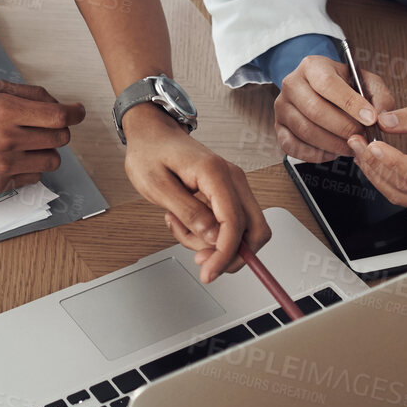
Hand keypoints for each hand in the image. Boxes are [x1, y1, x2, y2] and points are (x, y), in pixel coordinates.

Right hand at [0, 79, 85, 192]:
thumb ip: (29, 94)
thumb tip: (59, 104)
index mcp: (6, 111)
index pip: (58, 116)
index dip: (75, 113)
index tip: (78, 111)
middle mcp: (6, 139)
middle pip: (59, 138)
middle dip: (58, 129)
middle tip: (44, 124)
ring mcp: (2, 165)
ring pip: (51, 161)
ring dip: (46, 149)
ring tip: (28, 141)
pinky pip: (33, 177)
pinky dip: (30, 166)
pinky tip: (13, 156)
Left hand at [121, 105, 270, 282]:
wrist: (152, 134)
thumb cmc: (150, 152)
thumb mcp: (157, 185)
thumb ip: (187, 211)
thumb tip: (213, 238)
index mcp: (215, 173)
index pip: (234, 223)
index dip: (225, 253)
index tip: (210, 272)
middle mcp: (233, 178)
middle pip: (255, 230)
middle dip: (231, 254)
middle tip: (203, 262)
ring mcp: (233, 185)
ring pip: (243, 231)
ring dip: (213, 242)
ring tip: (179, 226)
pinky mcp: (228, 192)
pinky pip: (230, 223)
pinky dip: (210, 233)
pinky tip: (184, 220)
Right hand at [274, 55, 396, 161]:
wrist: (319, 89)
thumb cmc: (345, 86)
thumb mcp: (366, 82)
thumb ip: (379, 97)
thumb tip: (383, 120)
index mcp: (312, 66)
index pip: (328, 84)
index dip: (350, 104)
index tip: (370, 119)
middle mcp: (292, 84)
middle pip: (315, 110)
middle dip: (343, 128)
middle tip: (363, 137)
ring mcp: (282, 106)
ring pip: (305, 130)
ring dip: (332, 143)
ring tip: (351, 146)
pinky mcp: (278, 127)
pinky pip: (292, 146)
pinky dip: (314, 154)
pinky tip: (331, 152)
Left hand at [344, 95, 406, 207]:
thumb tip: (385, 121)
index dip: (393, 162)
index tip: (372, 145)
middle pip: (405, 189)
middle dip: (376, 166)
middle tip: (356, 142)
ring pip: (399, 194)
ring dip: (375, 173)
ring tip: (359, 149)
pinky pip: (402, 192)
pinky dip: (383, 177)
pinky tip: (371, 159)